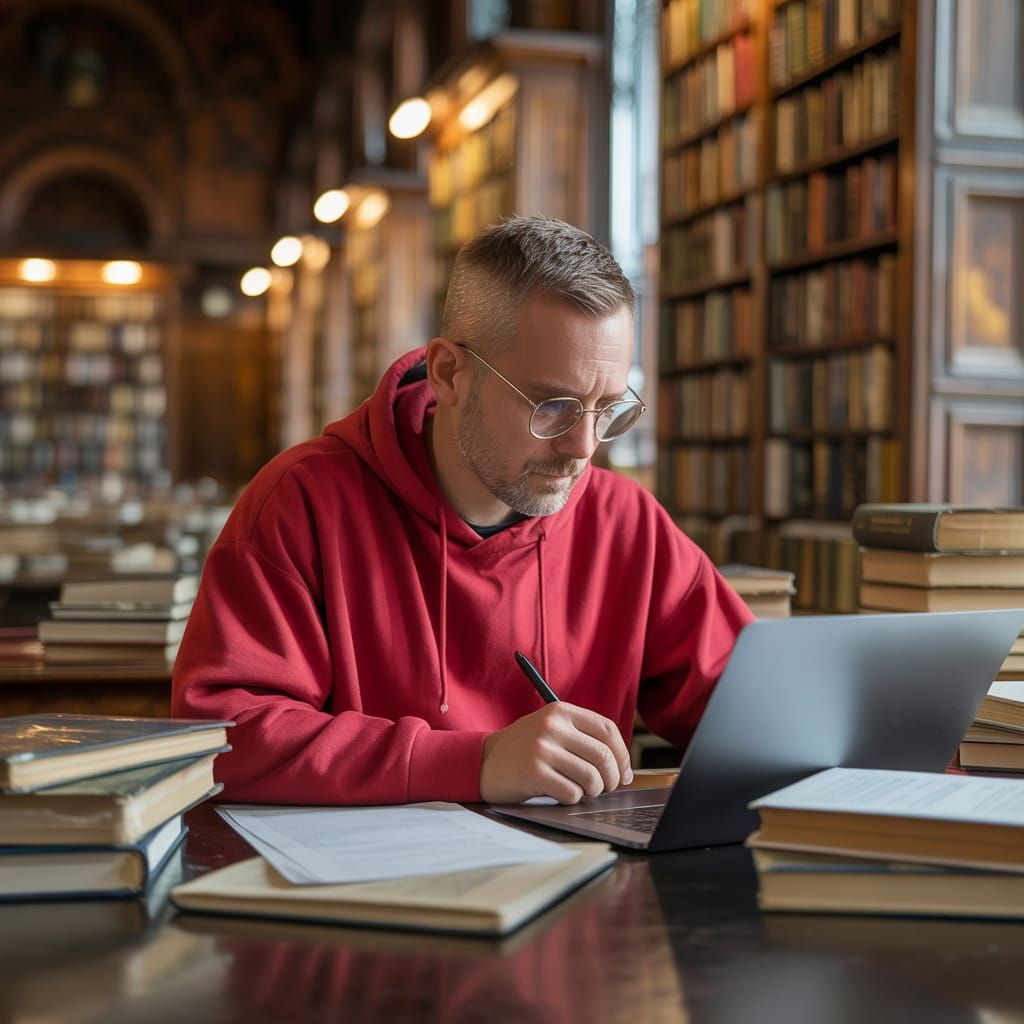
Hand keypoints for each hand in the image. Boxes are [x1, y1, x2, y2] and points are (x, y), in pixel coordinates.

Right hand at [479, 703, 633, 803]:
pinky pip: (572, 793)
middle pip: (603, 756)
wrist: (483, 761)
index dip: (622, 755)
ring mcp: (542, 749)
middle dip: (612, 779)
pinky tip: (561, 794)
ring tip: (582, 791)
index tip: (624, 772)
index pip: (607, 730)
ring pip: (591, 777)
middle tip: (606, 788)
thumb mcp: (550, 729)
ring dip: (593, 791)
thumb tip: (622, 767)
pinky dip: (573, 799)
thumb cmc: (524, 749)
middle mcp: (552, 726)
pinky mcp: (534, 773)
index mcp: (561, 711)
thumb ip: (582, 737)